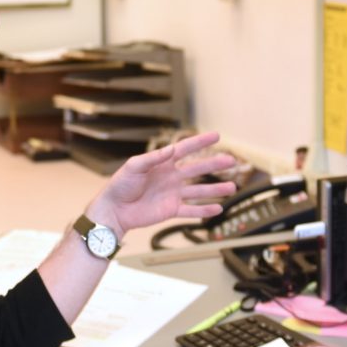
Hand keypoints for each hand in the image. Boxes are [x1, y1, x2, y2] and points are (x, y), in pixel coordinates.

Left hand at [85, 131, 236, 234]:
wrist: (114, 209)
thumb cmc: (120, 185)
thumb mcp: (134, 166)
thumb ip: (153, 158)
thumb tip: (171, 149)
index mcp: (162, 163)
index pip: (185, 149)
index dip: (200, 142)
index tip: (217, 136)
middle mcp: (170, 177)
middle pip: (197, 169)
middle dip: (215, 164)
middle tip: (232, 160)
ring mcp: (172, 194)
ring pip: (198, 190)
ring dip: (215, 189)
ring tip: (232, 187)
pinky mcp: (170, 210)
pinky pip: (191, 210)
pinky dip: (204, 210)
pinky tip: (218, 208)